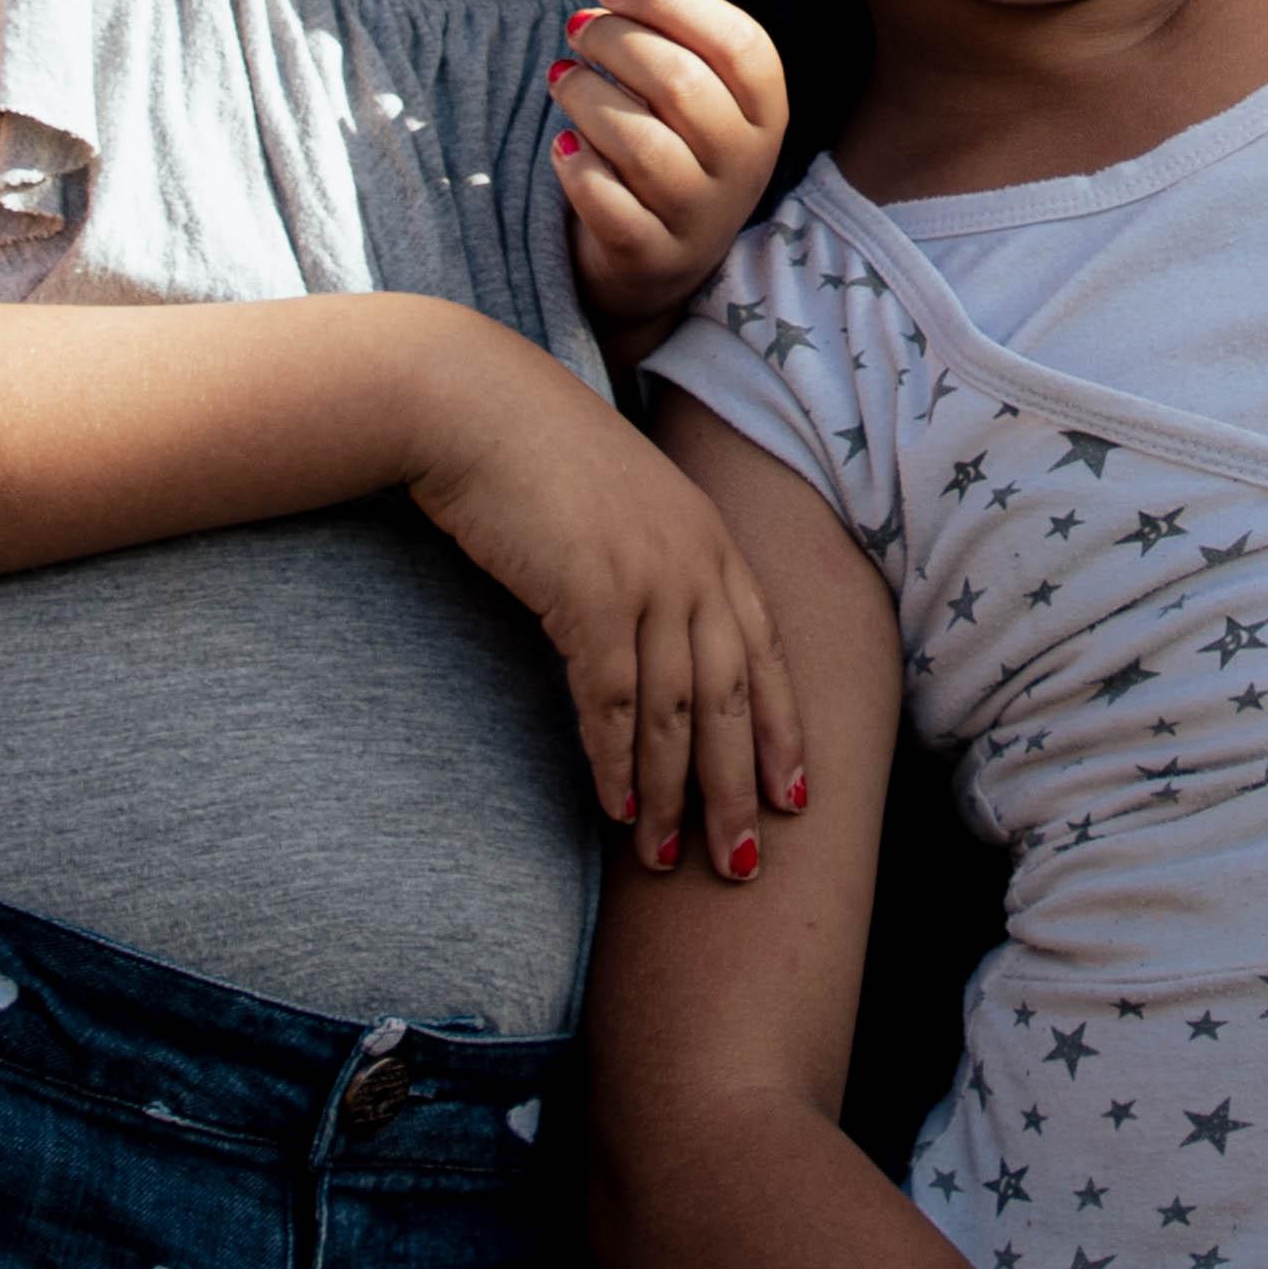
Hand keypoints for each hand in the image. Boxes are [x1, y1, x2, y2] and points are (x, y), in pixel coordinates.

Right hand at [402, 334, 807, 885]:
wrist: (472, 403)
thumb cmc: (536, 455)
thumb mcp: (619, 506)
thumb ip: (652, 563)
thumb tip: (654, 638)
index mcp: (712, 537)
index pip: (767, 652)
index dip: (783, 730)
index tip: (795, 798)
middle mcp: (695, 558)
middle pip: (733, 696)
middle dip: (740, 788)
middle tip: (741, 865)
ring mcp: (647, 575)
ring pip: (676, 710)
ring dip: (672, 793)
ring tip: (666, 857)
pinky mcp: (589, 592)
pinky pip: (610, 699)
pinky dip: (615, 760)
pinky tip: (612, 807)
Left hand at [555, 0, 787, 332]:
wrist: (661, 260)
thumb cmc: (677, 146)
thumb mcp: (701, 91)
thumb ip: (696, 34)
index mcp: (766, 112)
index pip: (738, 41)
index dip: (669, 2)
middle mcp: (745, 164)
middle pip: (681, 82)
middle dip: (613, 41)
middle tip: (578, 30)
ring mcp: (702, 216)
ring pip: (639, 141)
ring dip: (584, 96)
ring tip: (561, 80)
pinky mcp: (653, 255)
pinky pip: (607, 201)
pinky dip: (577, 165)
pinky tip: (566, 144)